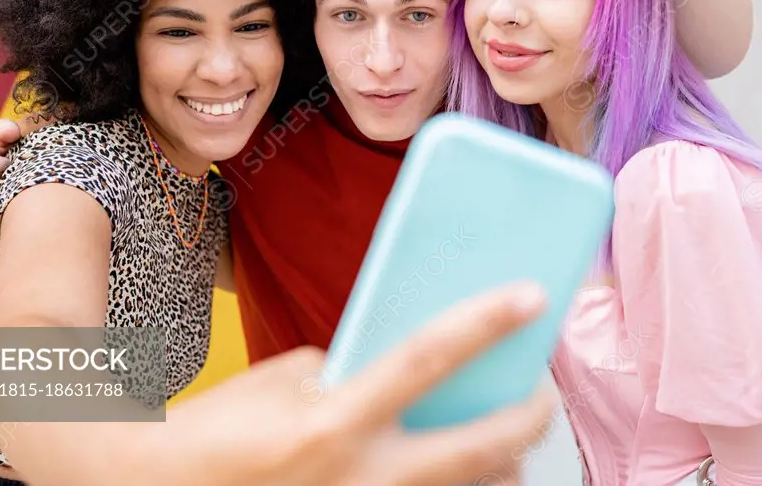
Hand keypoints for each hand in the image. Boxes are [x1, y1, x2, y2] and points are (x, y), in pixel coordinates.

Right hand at [166, 281, 557, 485]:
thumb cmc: (221, 430)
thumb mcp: (283, 381)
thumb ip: (351, 373)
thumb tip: (411, 373)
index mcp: (333, 421)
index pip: (427, 357)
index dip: (485, 321)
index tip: (531, 295)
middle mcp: (361, 478)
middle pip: (481, 447)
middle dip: (529, 415)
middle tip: (541, 387)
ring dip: (503, 461)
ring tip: (508, 428)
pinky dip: (463, 485)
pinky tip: (468, 465)